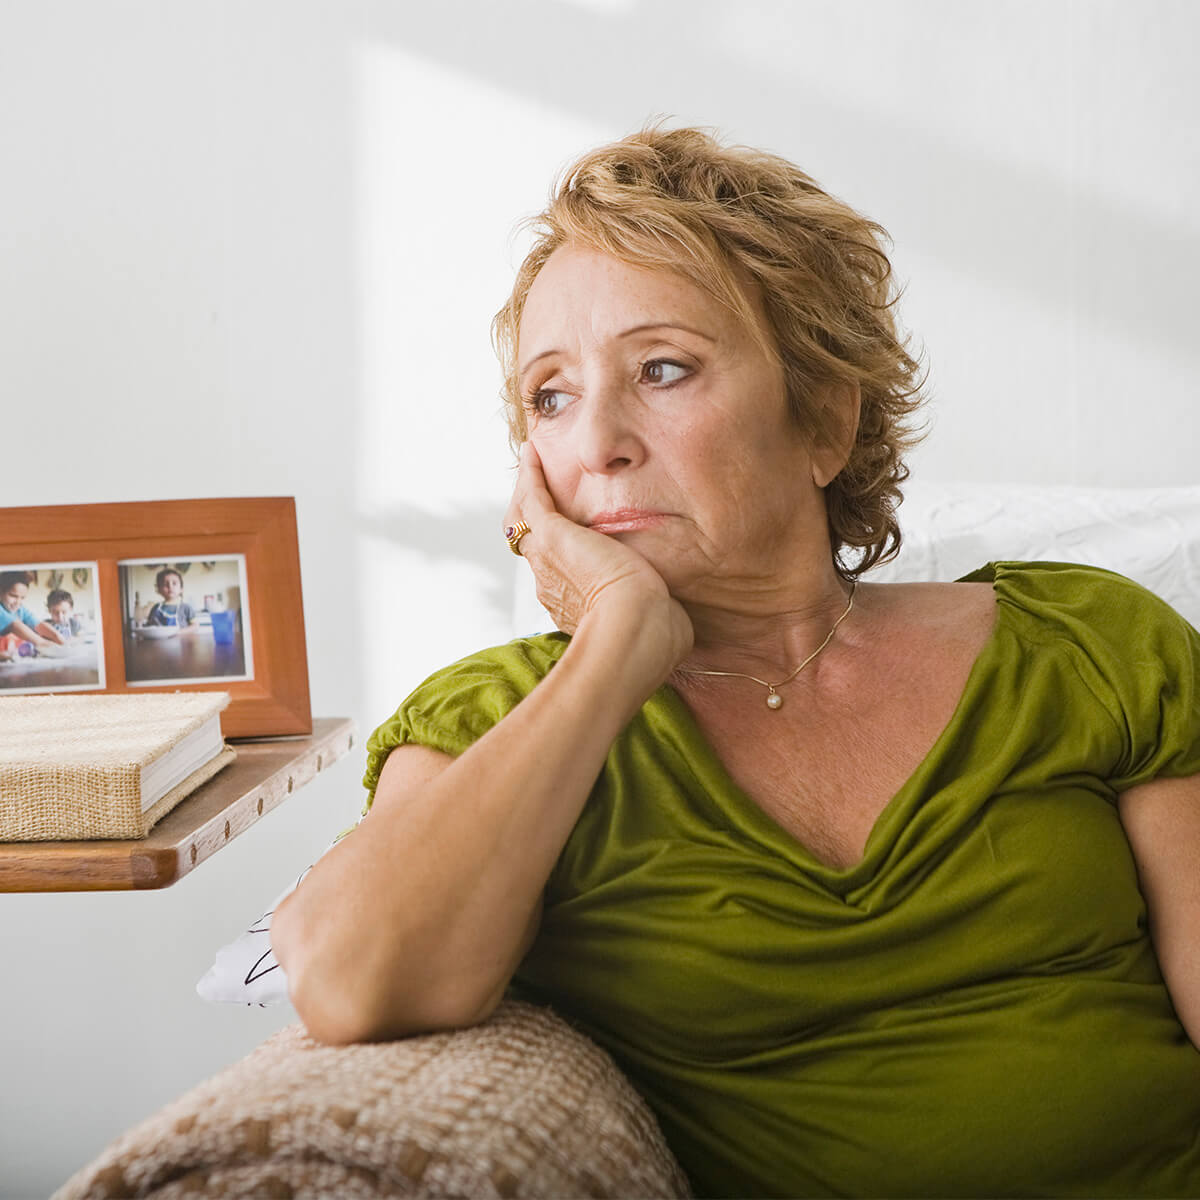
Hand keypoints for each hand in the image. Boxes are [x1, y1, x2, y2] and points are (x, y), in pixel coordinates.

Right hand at [503, 443, 692, 669]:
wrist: (635, 632)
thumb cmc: (653, 639)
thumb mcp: (657, 621)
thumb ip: (660, 611)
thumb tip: (675, 609)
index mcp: (574, 608)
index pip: (561, 576)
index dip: (562, 559)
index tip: (572, 544)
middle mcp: (550, 586)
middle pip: (534, 547)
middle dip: (536, 522)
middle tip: (536, 497)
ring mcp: (547, 561)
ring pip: (524, 522)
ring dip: (526, 493)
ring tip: (529, 466)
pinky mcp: (552, 536)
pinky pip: (532, 497)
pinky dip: (530, 475)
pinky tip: (533, 451)